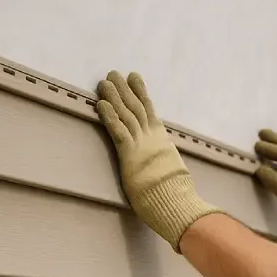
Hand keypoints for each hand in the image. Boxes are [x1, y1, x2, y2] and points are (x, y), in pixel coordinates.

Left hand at [95, 71, 220, 249]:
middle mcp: (152, 138)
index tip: (134, 77)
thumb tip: (165, 161)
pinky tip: (100, 104)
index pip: (150, 111)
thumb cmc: (174, 195)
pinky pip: (118, 131)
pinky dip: (109, 116)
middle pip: (136, 107)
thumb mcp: (171, 171)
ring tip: (104, 82)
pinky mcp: (131, 155)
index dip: (140, 93)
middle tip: (114, 73)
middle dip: (125, 89)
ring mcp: (142, 144)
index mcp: (162, 141)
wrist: (176, 203)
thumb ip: (164, 161)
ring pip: (126, 115)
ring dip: (114, 97)